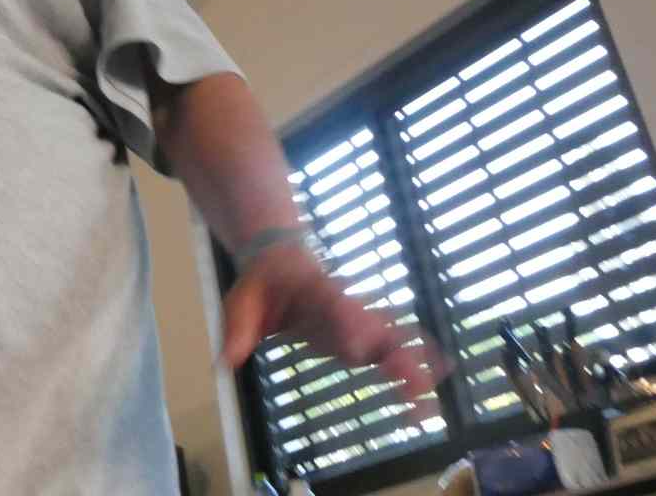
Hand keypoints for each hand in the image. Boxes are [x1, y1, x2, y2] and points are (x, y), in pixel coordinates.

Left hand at [219, 243, 445, 398]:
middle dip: (393, 352)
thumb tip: (226, 363)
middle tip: (410, 382)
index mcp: (315, 291)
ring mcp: (357, 320)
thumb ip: (237, 330)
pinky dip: (411, 365)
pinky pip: (391, 349)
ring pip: (391, 339)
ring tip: (429, 397)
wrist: (280, 259)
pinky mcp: (361, 336)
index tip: (359, 348)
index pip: (334, 306)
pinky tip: (429, 388)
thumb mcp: (240, 301)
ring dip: (412, 364)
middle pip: (374, 326)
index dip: (348, 325)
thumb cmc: (261, 282)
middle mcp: (343, 306)